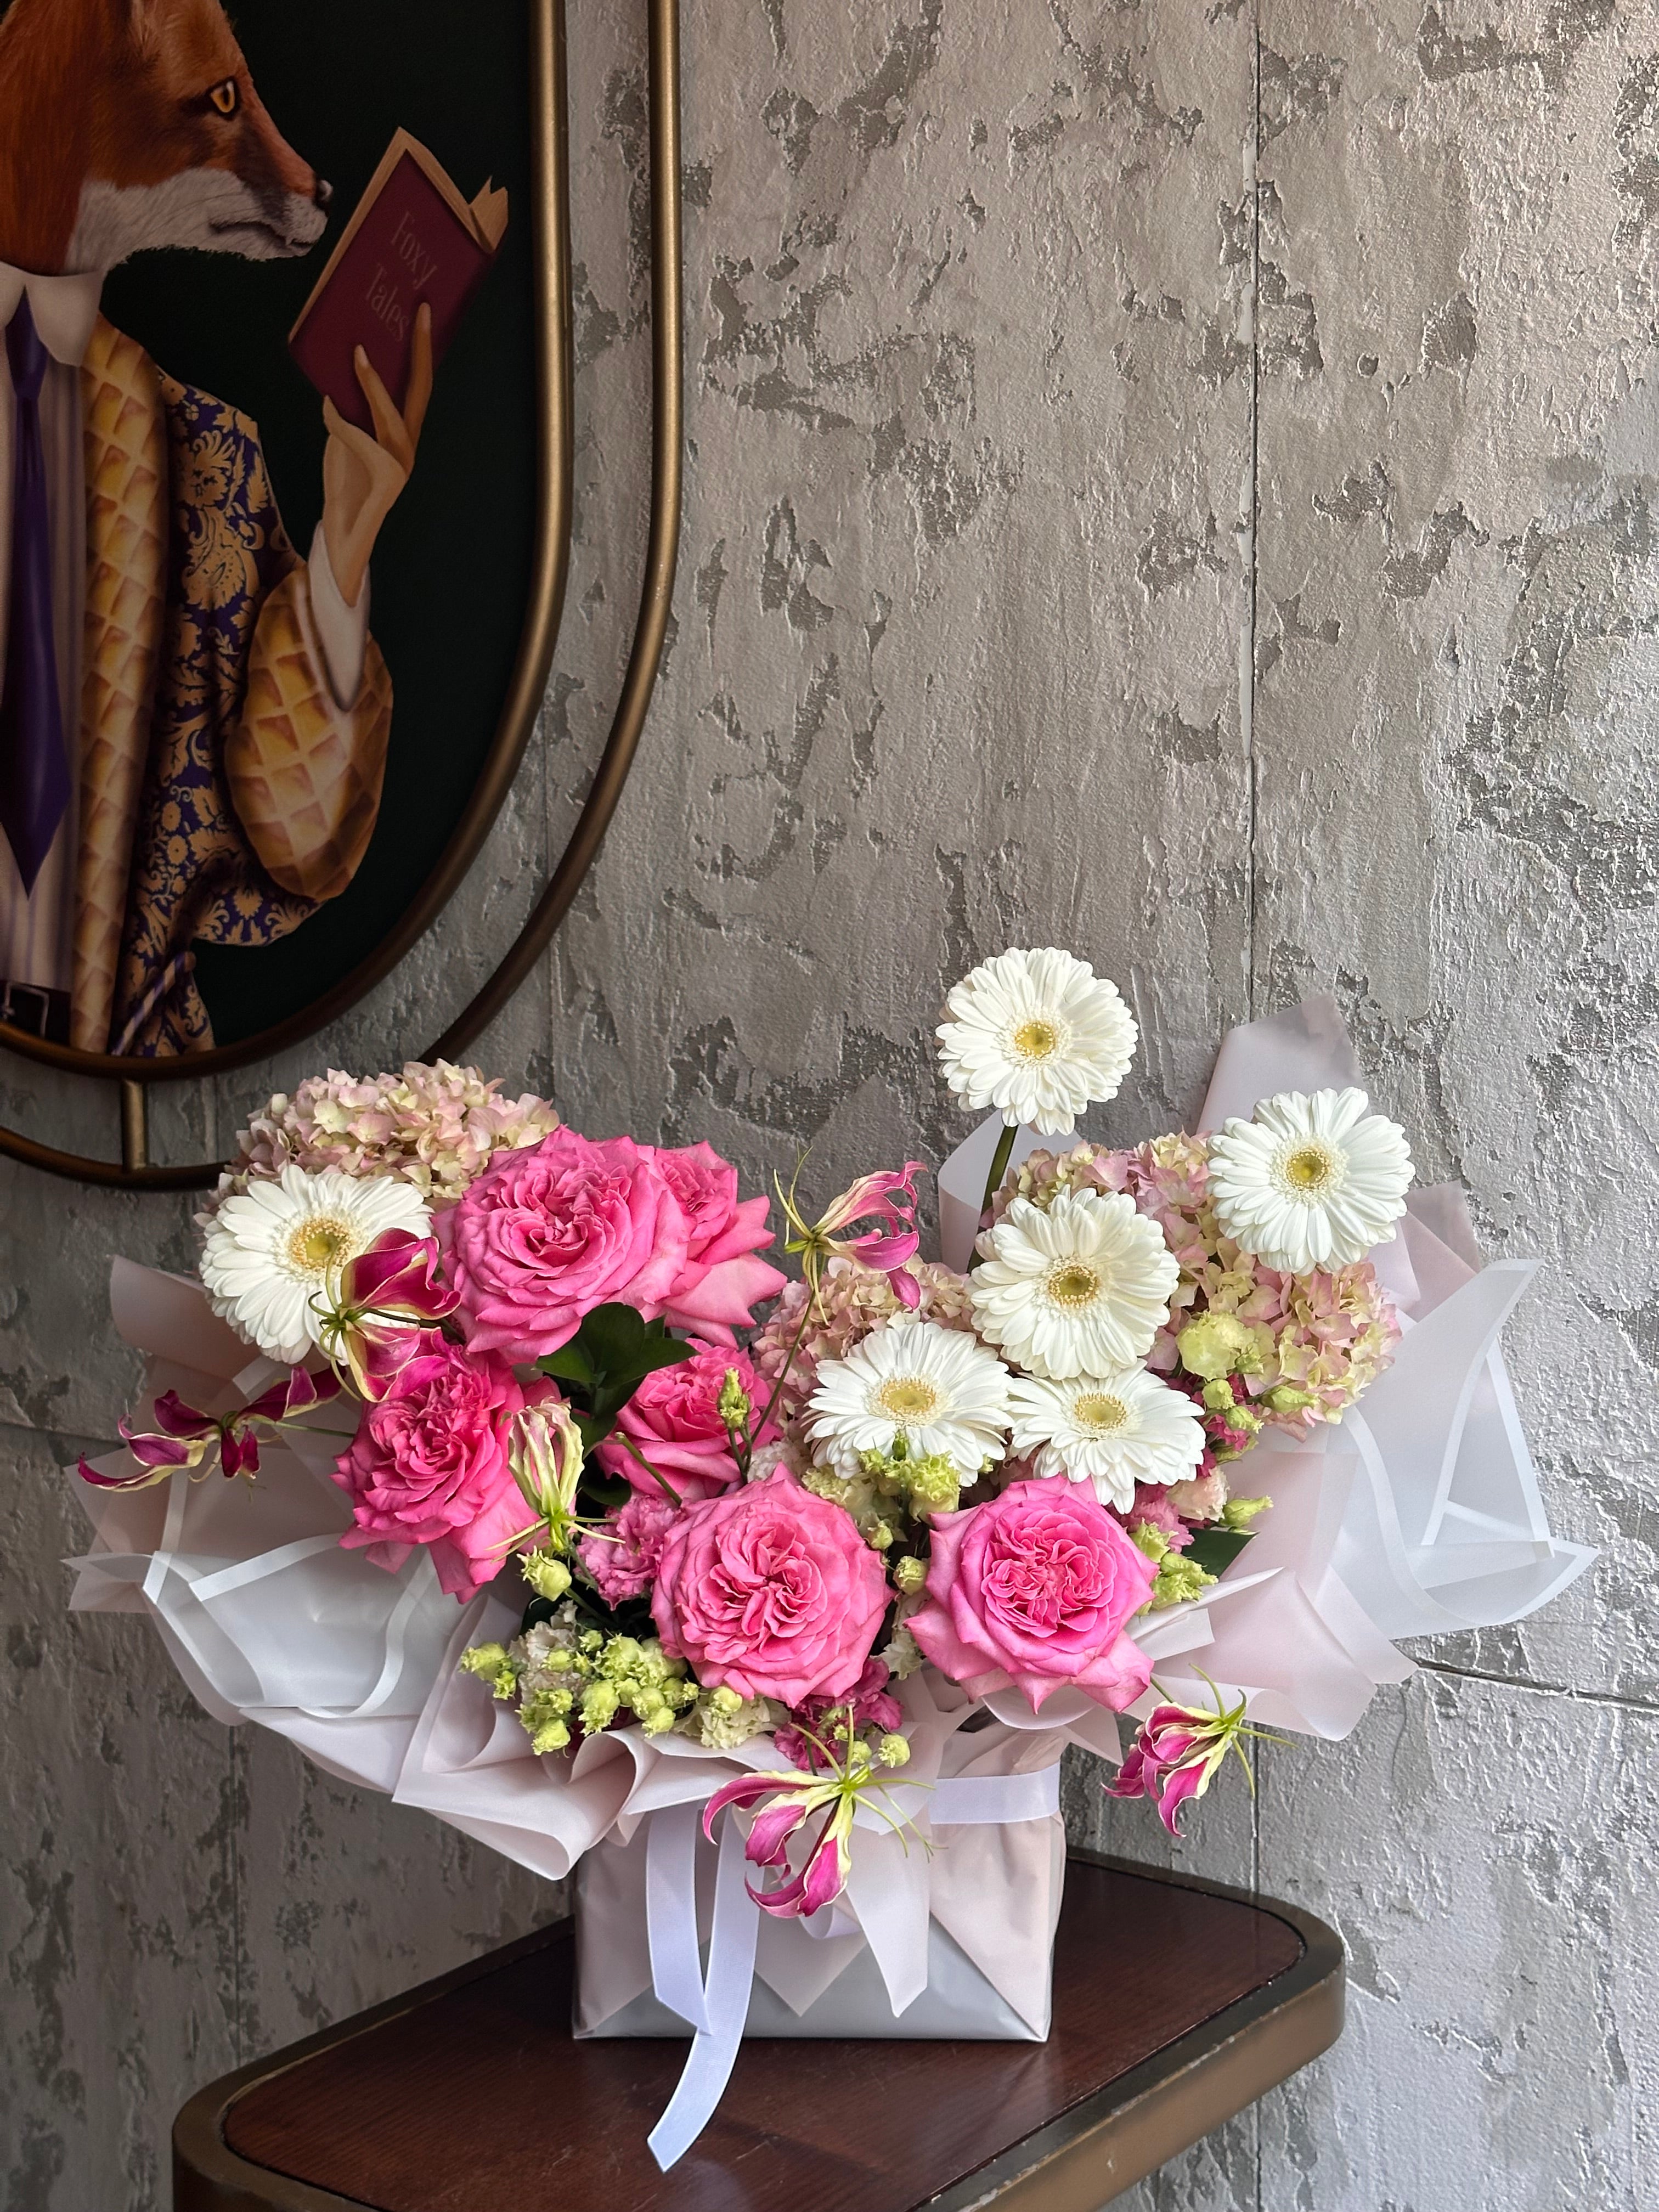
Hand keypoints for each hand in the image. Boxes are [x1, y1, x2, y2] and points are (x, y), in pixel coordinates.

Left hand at [320, 301, 433, 608]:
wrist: (344, 535)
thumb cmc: (343, 485)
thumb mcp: (343, 436)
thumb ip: (350, 409)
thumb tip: (340, 372)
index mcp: (402, 433)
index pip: (417, 385)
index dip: (422, 349)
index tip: (422, 311)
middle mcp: (408, 446)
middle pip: (421, 391)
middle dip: (421, 349)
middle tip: (422, 311)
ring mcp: (401, 463)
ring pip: (392, 416)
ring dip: (374, 383)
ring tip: (359, 352)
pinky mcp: (387, 479)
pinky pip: (361, 439)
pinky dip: (340, 422)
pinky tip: (327, 406)